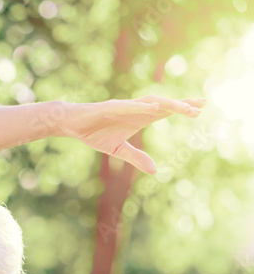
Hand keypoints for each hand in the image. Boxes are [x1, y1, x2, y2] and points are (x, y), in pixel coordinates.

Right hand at [59, 96, 203, 173]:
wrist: (72, 123)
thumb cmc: (94, 132)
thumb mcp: (118, 150)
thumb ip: (137, 157)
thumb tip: (155, 171)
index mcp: (139, 118)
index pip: (165, 111)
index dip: (182, 108)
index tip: (201, 108)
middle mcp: (135, 109)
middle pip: (163, 105)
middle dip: (182, 104)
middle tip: (202, 105)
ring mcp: (124, 107)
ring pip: (151, 103)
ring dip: (168, 104)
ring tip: (184, 107)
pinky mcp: (110, 107)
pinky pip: (128, 107)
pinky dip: (142, 106)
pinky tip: (155, 107)